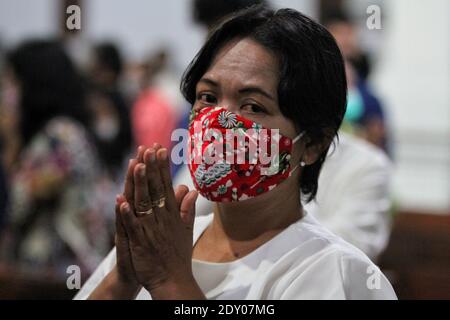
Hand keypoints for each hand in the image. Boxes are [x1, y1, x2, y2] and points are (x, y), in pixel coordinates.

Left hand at [118, 144, 201, 297]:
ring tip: (136, 165)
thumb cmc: (177, 255)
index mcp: (172, 214)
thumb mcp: (186, 230)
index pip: (166, 185)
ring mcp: (151, 229)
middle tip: (149, 148)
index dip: (162, 167)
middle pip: (156, 189)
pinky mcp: (141, 242)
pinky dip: (127, 213)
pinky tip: (121, 200)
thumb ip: (187, 209)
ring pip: (144, 203)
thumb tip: (191, 191)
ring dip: (140, 184)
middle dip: (151, 168)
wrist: (173, 280)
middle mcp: (163, 218)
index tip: (160, 150)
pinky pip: (132, 225)